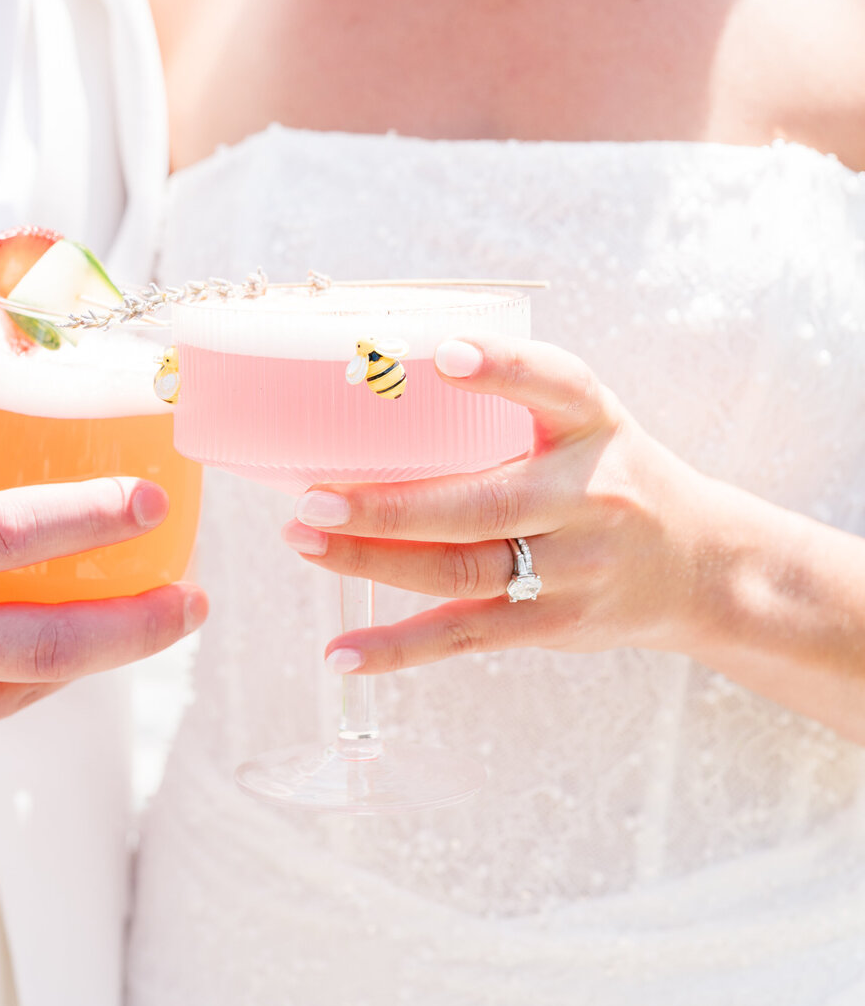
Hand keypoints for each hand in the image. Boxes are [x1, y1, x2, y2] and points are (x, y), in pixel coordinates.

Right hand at [0, 432, 206, 797]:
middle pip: (44, 644)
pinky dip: (21, 681)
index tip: (152, 503)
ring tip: (147, 618)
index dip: (87, 520)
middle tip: (192, 599)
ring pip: (25, 688)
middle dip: (138, 625)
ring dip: (97, 655)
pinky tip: (42, 650)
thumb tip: (2, 426)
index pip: (1, 536)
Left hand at [282, 335, 736, 675]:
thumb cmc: (611, 473)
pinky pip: (466, 637)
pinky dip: (398, 649)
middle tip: (312, 498)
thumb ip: (514, 399)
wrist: (699, 566)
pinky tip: (341, 652)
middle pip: (482, 506)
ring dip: (373, 564)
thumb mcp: (587, 420)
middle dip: (391, 507)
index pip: (555, 385)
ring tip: (305, 542)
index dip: (502, 367)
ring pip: (462, 573)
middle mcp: (590, 497)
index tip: (443, 353)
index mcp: (594, 424)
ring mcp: (574, 569)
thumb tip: (384, 369)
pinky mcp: (553, 625)